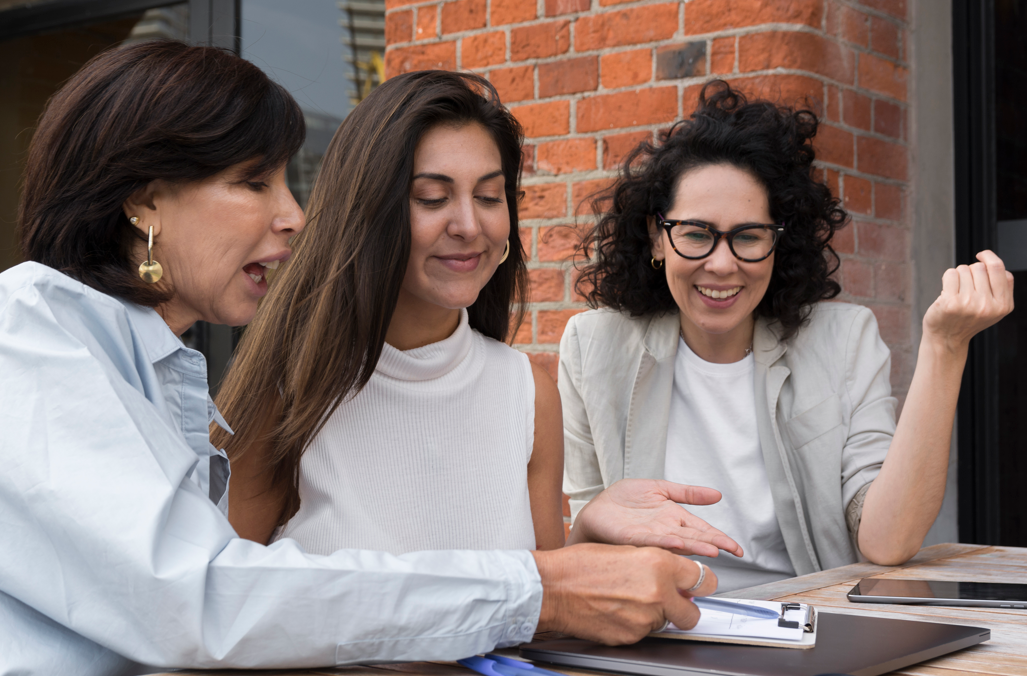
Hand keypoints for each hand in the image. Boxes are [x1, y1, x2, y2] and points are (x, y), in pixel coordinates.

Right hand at [532, 543, 717, 644]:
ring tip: (629, 601)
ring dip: (655, 615)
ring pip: (666, 623)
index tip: (701, 585)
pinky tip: (617, 611)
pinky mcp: (632, 636)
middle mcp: (657, 591)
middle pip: (692, 611)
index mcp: (658, 563)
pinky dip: (635, 625)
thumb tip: (674, 573)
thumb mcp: (626, 549)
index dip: (702, 583)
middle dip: (684, 608)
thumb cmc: (580, 565)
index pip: (703, 577)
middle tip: (671, 601)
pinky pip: (644, 633)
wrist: (553, 588)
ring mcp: (646, 617)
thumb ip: (656, 562)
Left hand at [567, 479, 742, 557]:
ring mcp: (651, 536)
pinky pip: (652, 540)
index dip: (721, 538)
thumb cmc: (624, 501)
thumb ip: (688, 493)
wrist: (597, 509)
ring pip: (678, 543)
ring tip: (712, 550)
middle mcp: (666, 530)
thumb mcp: (661, 489)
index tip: (737, 549)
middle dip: (714, 544)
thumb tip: (717, 495)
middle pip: (695, 538)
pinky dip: (665, 542)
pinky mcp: (633, 538)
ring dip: (695, 546)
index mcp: (674, 519)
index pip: (703, 530)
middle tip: (733, 551)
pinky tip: (678, 542)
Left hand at [922, 250, 1013, 353]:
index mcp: (1004, 305)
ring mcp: (969, 304)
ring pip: (964, 269)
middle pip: (980, 267)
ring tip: (957, 293)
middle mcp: (988, 305)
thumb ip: (1001, 287)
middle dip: (970, 271)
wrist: (946, 339)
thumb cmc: (967, 319)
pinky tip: (947, 292)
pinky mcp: (951, 303)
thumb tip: (993, 262)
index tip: (981, 255)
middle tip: (965, 287)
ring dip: (958, 276)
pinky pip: (950, 274)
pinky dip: (947, 278)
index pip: (1000, 269)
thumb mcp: (994, 308)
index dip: (989, 257)